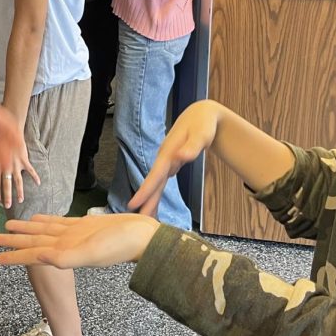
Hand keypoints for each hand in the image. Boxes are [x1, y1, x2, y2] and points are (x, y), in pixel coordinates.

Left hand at [0, 138, 40, 209]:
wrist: (10, 128)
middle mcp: (6, 166)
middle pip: (6, 184)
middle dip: (7, 196)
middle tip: (6, 206)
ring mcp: (16, 164)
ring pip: (18, 180)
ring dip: (19, 191)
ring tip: (21, 200)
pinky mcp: (24, 159)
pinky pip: (30, 170)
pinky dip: (34, 176)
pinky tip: (38, 183)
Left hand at [0, 212, 159, 268]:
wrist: (142, 236)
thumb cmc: (120, 246)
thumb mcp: (92, 254)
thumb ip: (67, 258)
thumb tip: (42, 259)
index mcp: (65, 253)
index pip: (33, 254)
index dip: (14, 255)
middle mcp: (66, 245)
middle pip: (34, 241)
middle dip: (14, 240)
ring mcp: (74, 235)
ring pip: (43, 231)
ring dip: (26, 229)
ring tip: (10, 226)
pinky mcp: (83, 225)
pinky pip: (59, 223)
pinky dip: (46, 221)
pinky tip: (37, 219)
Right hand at [128, 100, 224, 215]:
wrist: (201, 115)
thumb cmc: (202, 124)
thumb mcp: (201, 134)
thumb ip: (192, 147)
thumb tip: (181, 158)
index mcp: (169, 153)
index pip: (155, 175)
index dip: (145, 190)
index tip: (134, 204)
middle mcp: (165, 158)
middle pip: (154, 183)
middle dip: (146, 200)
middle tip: (137, 219)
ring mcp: (167, 162)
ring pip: (156, 184)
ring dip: (149, 200)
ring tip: (144, 218)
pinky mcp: (171, 164)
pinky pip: (161, 183)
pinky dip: (156, 194)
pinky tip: (153, 205)